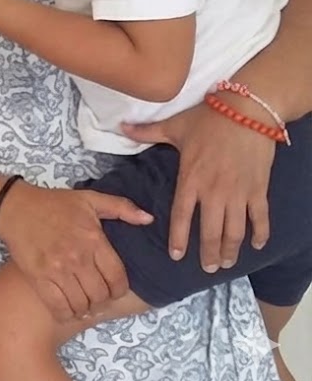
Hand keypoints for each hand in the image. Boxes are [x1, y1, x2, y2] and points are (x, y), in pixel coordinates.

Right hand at [0, 182, 152, 321]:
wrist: (14, 207)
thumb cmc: (52, 203)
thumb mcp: (88, 199)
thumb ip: (120, 207)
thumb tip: (148, 218)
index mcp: (93, 239)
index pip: (117, 279)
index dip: (119, 290)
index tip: (112, 289)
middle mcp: (78, 257)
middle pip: (100, 296)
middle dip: (101, 301)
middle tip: (96, 298)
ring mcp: (57, 269)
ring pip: (81, 305)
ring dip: (84, 309)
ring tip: (83, 303)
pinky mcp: (38, 277)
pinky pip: (59, 307)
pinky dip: (66, 313)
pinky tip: (67, 308)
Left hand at [123, 98, 274, 270]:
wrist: (246, 111)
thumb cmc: (207, 119)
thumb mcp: (174, 126)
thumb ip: (147, 132)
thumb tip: (120, 127)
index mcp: (190, 179)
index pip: (181, 216)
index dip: (179, 238)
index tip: (177, 256)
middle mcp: (214, 191)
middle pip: (211, 231)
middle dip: (209, 253)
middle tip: (208, 269)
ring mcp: (238, 193)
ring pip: (235, 231)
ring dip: (231, 250)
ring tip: (227, 263)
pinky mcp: (258, 189)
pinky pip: (260, 218)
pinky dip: (260, 234)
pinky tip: (257, 246)